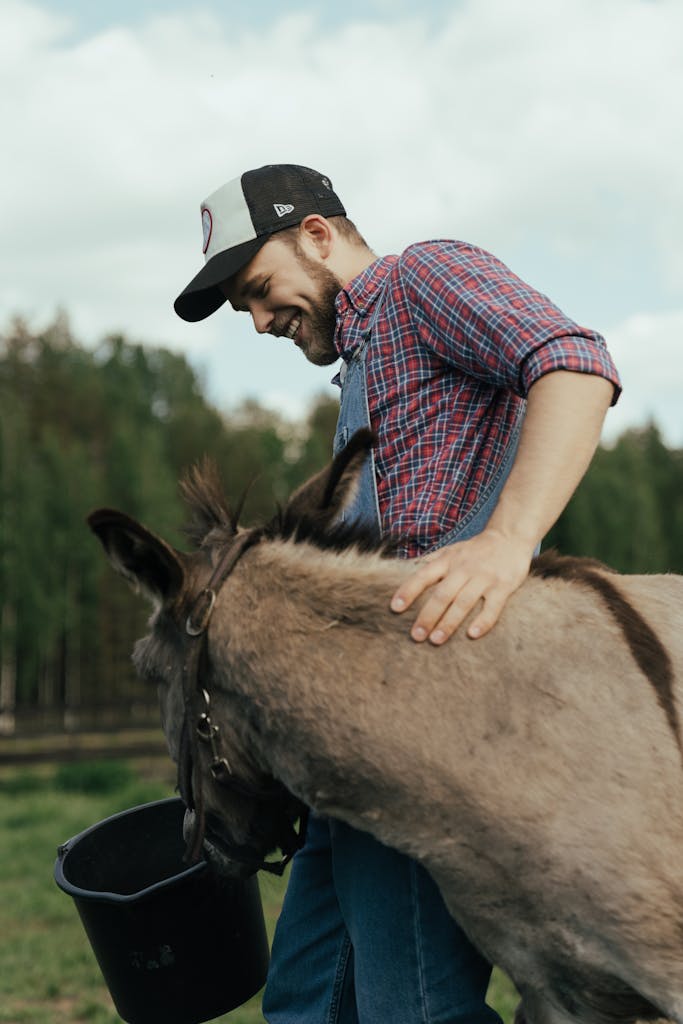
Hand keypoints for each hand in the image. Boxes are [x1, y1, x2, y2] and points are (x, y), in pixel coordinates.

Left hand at [390, 530, 533, 643]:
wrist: (510, 538)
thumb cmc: (475, 550)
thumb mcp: (451, 550)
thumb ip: (430, 561)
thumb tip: (402, 571)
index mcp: (447, 560)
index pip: (423, 575)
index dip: (408, 590)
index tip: (395, 608)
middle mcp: (464, 568)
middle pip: (442, 594)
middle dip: (427, 616)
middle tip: (415, 636)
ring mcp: (484, 578)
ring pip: (463, 602)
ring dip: (449, 623)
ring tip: (436, 640)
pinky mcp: (503, 586)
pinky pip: (492, 607)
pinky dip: (483, 621)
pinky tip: (472, 635)